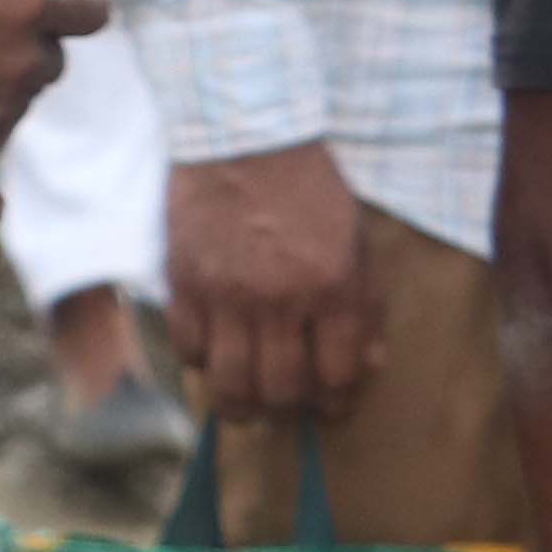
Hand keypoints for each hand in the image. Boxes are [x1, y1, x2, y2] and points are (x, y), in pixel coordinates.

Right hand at [166, 138, 373, 423]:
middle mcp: (280, 299)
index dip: (337, 404)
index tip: (331, 409)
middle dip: (289, 412)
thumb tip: (367, 366)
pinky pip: (187, 349)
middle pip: (282, 390)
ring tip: (245, 406)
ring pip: (229, 382)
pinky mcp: (184, 283)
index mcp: (333, 287)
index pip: (337, 375)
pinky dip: (201, 362)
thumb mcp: (357, 242)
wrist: (244, 139)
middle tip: (287, 410)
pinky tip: (213, 356)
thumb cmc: (309, 189)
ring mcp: (226, 295)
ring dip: (240, 406)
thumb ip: (364, 307)